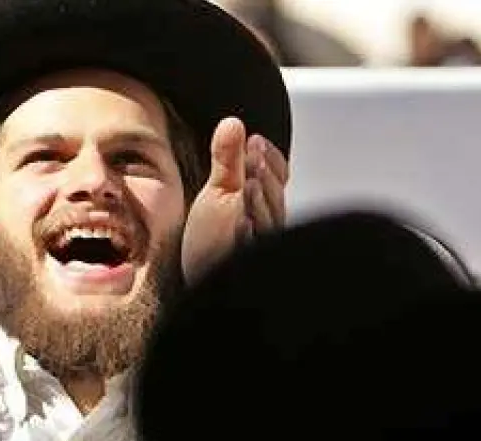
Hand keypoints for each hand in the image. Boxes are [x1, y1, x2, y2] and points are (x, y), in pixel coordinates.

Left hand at [181, 117, 289, 284]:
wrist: (201, 279)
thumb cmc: (214, 237)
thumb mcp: (218, 191)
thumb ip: (227, 158)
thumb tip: (233, 121)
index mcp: (264, 201)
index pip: (278, 177)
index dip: (269, 159)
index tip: (255, 141)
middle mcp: (268, 223)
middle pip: (274, 197)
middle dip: (264, 174)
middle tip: (253, 154)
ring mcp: (257, 246)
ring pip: (266, 222)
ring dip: (259, 201)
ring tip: (248, 182)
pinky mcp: (242, 266)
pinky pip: (249, 251)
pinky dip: (247, 235)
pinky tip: (241, 221)